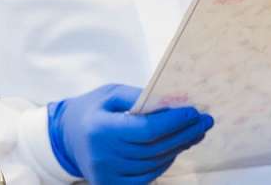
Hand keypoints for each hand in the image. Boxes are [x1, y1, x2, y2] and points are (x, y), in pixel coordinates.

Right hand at [47, 84, 213, 183]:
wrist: (65, 138)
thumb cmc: (92, 110)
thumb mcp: (110, 94)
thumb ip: (138, 96)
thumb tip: (172, 100)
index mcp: (101, 129)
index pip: (146, 129)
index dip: (174, 122)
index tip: (194, 112)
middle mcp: (104, 155)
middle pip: (156, 148)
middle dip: (185, 134)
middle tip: (205, 121)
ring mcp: (109, 174)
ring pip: (156, 164)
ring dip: (179, 148)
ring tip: (194, 133)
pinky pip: (149, 176)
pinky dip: (165, 162)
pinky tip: (175, 148)